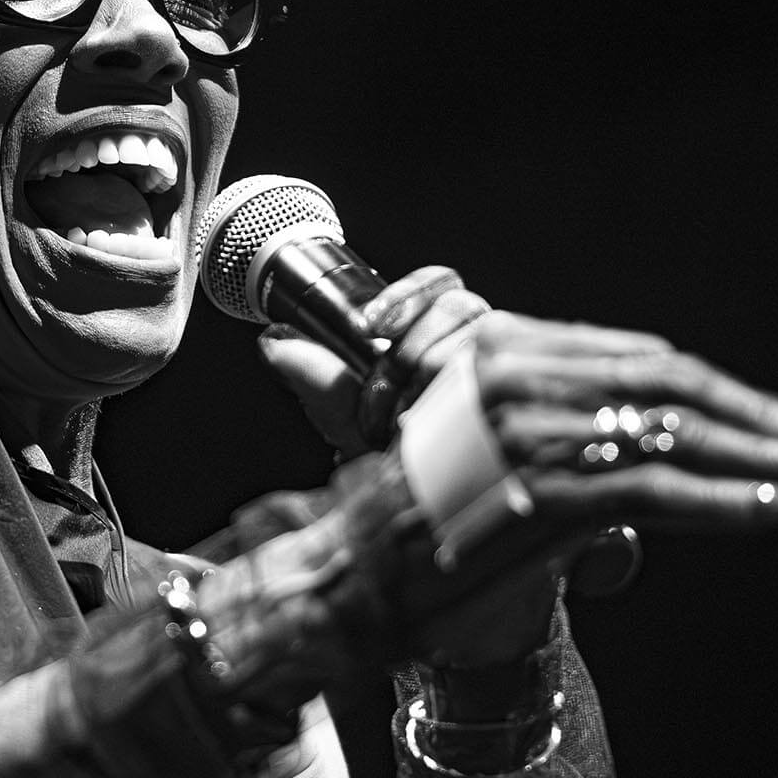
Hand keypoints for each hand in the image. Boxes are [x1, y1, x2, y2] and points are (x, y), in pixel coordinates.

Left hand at [259, 266, 493, 456]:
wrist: (404, 495)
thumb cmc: (376, 444)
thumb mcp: (335, 405)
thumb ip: (308, 369)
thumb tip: (272, 342)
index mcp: (432, 323)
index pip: (436, 282)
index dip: (407, 295)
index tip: (370, 326)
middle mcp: (469, 336)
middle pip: (457, 305)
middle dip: (411, 347)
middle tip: (382, 387)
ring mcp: (491, 365)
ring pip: (472, 342)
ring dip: (428, 377)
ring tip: (402, 417)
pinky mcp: (505, 396)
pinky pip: (489, 381)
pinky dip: (452, 400)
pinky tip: (429, 422)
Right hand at [261, 265, 777, 523]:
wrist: (340, 582)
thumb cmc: (409, 526)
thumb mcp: (478, 451)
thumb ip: (546, 426)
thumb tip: (607, 434)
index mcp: (500, 350)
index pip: (641, 359)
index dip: (725, 393)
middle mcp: (512, 375)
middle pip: (670, 386)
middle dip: (762, 421)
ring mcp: (523, 430)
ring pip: (671, 433)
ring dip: (764, 460)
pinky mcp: (534, 491)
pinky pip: (649, 490)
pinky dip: (722, 500)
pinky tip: (776, 510)